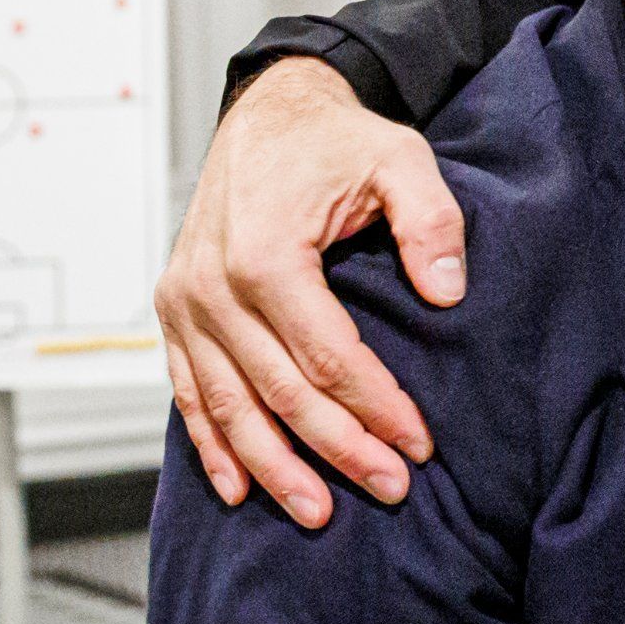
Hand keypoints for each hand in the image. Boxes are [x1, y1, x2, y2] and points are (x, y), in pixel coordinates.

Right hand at [156, 59, 468, 527]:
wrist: (270, 111)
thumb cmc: (336, 140)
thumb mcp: (401, 159)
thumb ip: (431, 220)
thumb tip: (448, 291)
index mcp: (264, 254)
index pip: (328, 356)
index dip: (376, 406)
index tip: (418, 444)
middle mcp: (211, 286)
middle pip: (281, 391)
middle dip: (338, 449)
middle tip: (388, 489)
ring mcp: (185, 303)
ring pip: (229, 405)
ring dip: (273, 465)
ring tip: (318, 513)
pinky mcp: (176, 312)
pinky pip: (189, 390)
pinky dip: (211, 443)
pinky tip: (237, 488)